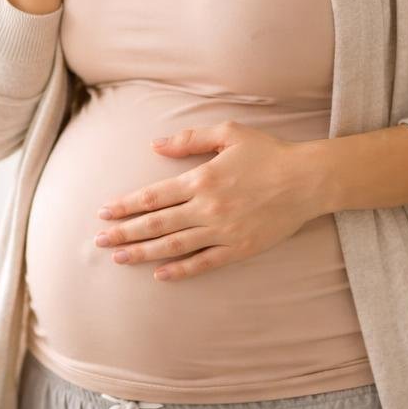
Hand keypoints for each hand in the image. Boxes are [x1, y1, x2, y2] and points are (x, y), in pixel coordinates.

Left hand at [92, 121, 324, 281]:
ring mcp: (223, 231)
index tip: (104, 212)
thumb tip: (155, 146)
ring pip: (174, 245)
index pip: (153, 196)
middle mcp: (207, 208)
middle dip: (124, 232)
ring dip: (144, 253)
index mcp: (201, 179)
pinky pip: (204, 262)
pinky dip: (181, 270)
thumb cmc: (268, 152)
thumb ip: (189, 140)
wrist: (308, 180)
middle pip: (156, 223)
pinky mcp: (239, 248)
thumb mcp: (227, 133)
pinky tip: (160, 275)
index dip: (125, 205)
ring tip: (119, 258)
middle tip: (99, 240)